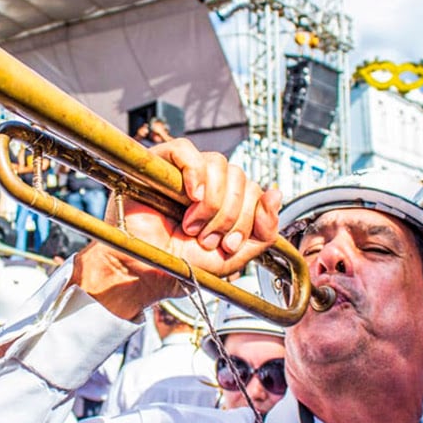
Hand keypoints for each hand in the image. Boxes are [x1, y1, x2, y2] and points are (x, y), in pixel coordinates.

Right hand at [72, 138, 280, 319]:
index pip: (253, 190)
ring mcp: (183, 171)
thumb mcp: (234, 254)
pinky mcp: (159, 163)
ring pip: (218, 164)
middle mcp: (207, 182)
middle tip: (207, 239)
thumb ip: (263, 231)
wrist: (145, 272)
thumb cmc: (182, 264)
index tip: (228, 244)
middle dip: (229, 214)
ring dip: (212, 203)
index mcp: (226, 200)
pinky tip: (191, 197)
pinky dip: (194, 173)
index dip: (249, 217)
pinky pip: (185, 150)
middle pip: (239, 176)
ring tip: (191, 226)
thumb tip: (276, 193)